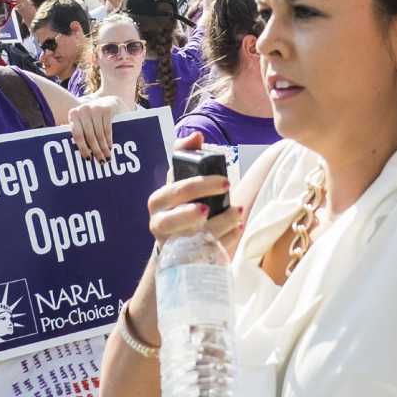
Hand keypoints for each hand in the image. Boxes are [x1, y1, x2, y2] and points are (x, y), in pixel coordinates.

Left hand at [67, 94, 118, 159]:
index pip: (77, 134)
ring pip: (99, 134)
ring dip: (103, 147)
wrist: (109, 101)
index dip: (82, 148)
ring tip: (107, 157)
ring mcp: (95, 108)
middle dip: (96, 150)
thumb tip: (74, 155)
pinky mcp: (106, 109)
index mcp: (73, 114)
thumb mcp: (83, 122)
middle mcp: (83, 109)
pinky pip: (107, 129)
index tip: (88, 159)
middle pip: (89, 135)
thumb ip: (78, 132)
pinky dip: (109, 139)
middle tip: (101, 161)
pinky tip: (110, 147)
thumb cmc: (92, 117)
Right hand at [148, 132, 242, 249]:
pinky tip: (237, 228)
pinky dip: (226, 240)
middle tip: (230, 202)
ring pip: (196, 237)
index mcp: (158, 200)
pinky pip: (207, 252)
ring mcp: (172, 245)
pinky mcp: (185, 260)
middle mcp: (159, 224)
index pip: (177, 191)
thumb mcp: (179, 180)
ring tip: (238, 214)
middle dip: (207, 208)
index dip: (201, 186)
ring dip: (223, 224)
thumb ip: (185, 155)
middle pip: (178, 218)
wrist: (173, 242)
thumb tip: (196, 135)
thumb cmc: (179, 205)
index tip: (226, 182)